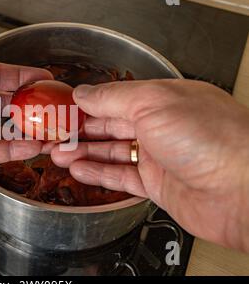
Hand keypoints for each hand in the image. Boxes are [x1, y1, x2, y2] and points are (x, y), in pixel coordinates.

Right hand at [51, 79, 248, 251]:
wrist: (243, 191)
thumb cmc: (210, 139)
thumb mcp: (152, 103)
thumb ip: (113, 98)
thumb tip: (83, 92)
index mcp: (163, 99)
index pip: (115, 98)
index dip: (86, 104)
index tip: (62, 109)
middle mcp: (162, 126)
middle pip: (111, 126)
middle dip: (79, 130)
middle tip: (54, 134)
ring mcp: (160, 157)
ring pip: (112, 152)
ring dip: (83, 152)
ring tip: (58, 153)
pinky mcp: (159, 185)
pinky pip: (121, 177)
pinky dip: (98, 173)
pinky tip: (79, 170)